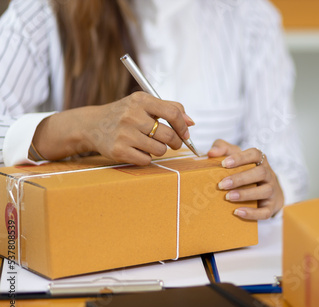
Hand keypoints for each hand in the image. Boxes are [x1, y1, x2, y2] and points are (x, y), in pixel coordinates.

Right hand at [33, 92, 194, 164]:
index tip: (186, 134)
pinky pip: (146, 160)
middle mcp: (131, 115)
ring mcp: (124, 134)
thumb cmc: (125, 114)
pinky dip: (146, 158)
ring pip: (160, 149)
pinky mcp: (118, 151)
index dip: (183, 126)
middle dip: (176, 142)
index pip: (173, 112)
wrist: (92, 125)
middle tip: (173, 143)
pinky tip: (137, 150)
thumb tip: (191, 122)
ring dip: (159, 150)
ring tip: (149, 144)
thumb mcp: (144, 104)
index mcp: (140, 100)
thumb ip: (170, 108)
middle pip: (168, 135)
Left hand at [208, 139, 283, 219]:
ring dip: (245, 194)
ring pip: (265, 191)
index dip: (240, 158)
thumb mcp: (236, 158)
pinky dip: (252, 213)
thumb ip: (223, 149)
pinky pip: (265, 211)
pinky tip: (237, 212)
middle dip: (240, 178)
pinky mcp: (271, 206)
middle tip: (222, 184)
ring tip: (228, 197)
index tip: (224, 163)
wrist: (268, 193)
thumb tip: (211, 153)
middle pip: (260, 173)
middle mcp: (269, 174)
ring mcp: (272, 190)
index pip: (255, 154)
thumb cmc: (246, 172)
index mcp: (260, 161)